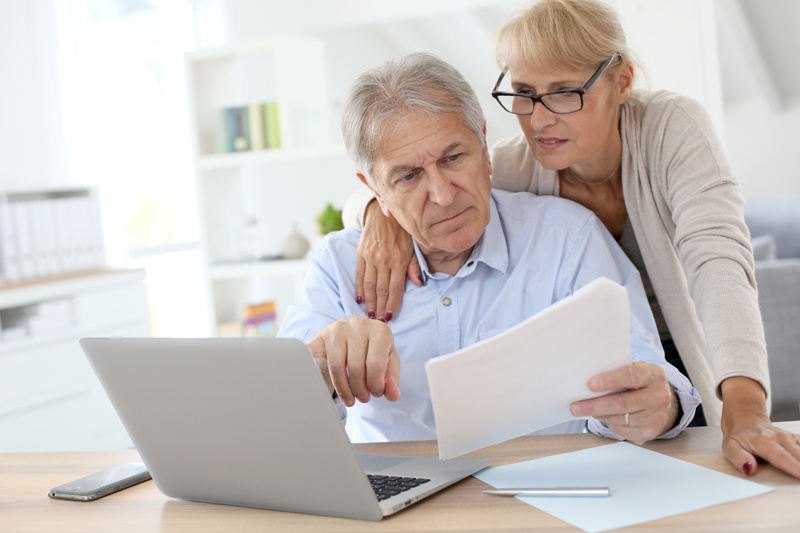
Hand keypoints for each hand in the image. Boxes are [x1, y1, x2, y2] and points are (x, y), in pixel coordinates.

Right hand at [306, 317, 400, 406]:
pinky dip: (319, 376)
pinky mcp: (321, 336)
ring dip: (344, 389)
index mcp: (379, 330)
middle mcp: (358, 325)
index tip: (376, 393)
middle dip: (360, 389)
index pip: (376, 363)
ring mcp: (337, 329)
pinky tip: (329, 388)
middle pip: (356, 367)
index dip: (376, 384)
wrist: (355, 332)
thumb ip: (392, 379)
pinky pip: (317, 359)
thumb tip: (393, 395)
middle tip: (363, 397)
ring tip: (351, 398)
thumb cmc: (374, 349)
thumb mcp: (389, 362)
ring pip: (336, 367)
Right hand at [355, 200, 420, 321]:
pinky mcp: (361, 254)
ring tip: (370, 315)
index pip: (395, 288)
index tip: (390, 317)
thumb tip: (419, 283)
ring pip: (369, 285)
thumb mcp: (414, 246)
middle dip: (380, 308)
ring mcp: (370, 257)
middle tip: (379, 322)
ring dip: (370, 302)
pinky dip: (359, 288)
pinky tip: (360, 299)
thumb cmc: (402, 232)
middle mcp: (383, 260)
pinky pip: (359, 275)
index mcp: (398, 259)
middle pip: (381, 290)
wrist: (383, 214)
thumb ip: (415, 265)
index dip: (392, 304)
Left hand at [570, 362, 678, 443]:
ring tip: (586, 409)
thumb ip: (617, 371)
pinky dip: (609, 424)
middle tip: (576, 406)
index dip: (610, 381)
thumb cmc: (641, 381)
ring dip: (599, 415)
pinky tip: (603, 416)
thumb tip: (588, 377)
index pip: (631, 377)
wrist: (662, 400)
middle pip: (622, 403)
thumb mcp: (635, 369)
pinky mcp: (650, 432)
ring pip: (620, 419)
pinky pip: (623, 430)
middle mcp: (658, 396)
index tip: (590, 385)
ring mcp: (656, 416)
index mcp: (653, 375)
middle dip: (595, 405)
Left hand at [720, 377, 799, 478]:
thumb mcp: (730, 447)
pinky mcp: (796, 439)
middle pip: (798, 456)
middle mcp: (780, 438)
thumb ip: (739, 458)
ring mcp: (790, 438)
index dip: (793, 467)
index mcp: (764, 441)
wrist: (746, 419)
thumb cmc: (739, 436)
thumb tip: (749, 468)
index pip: (781, 457)